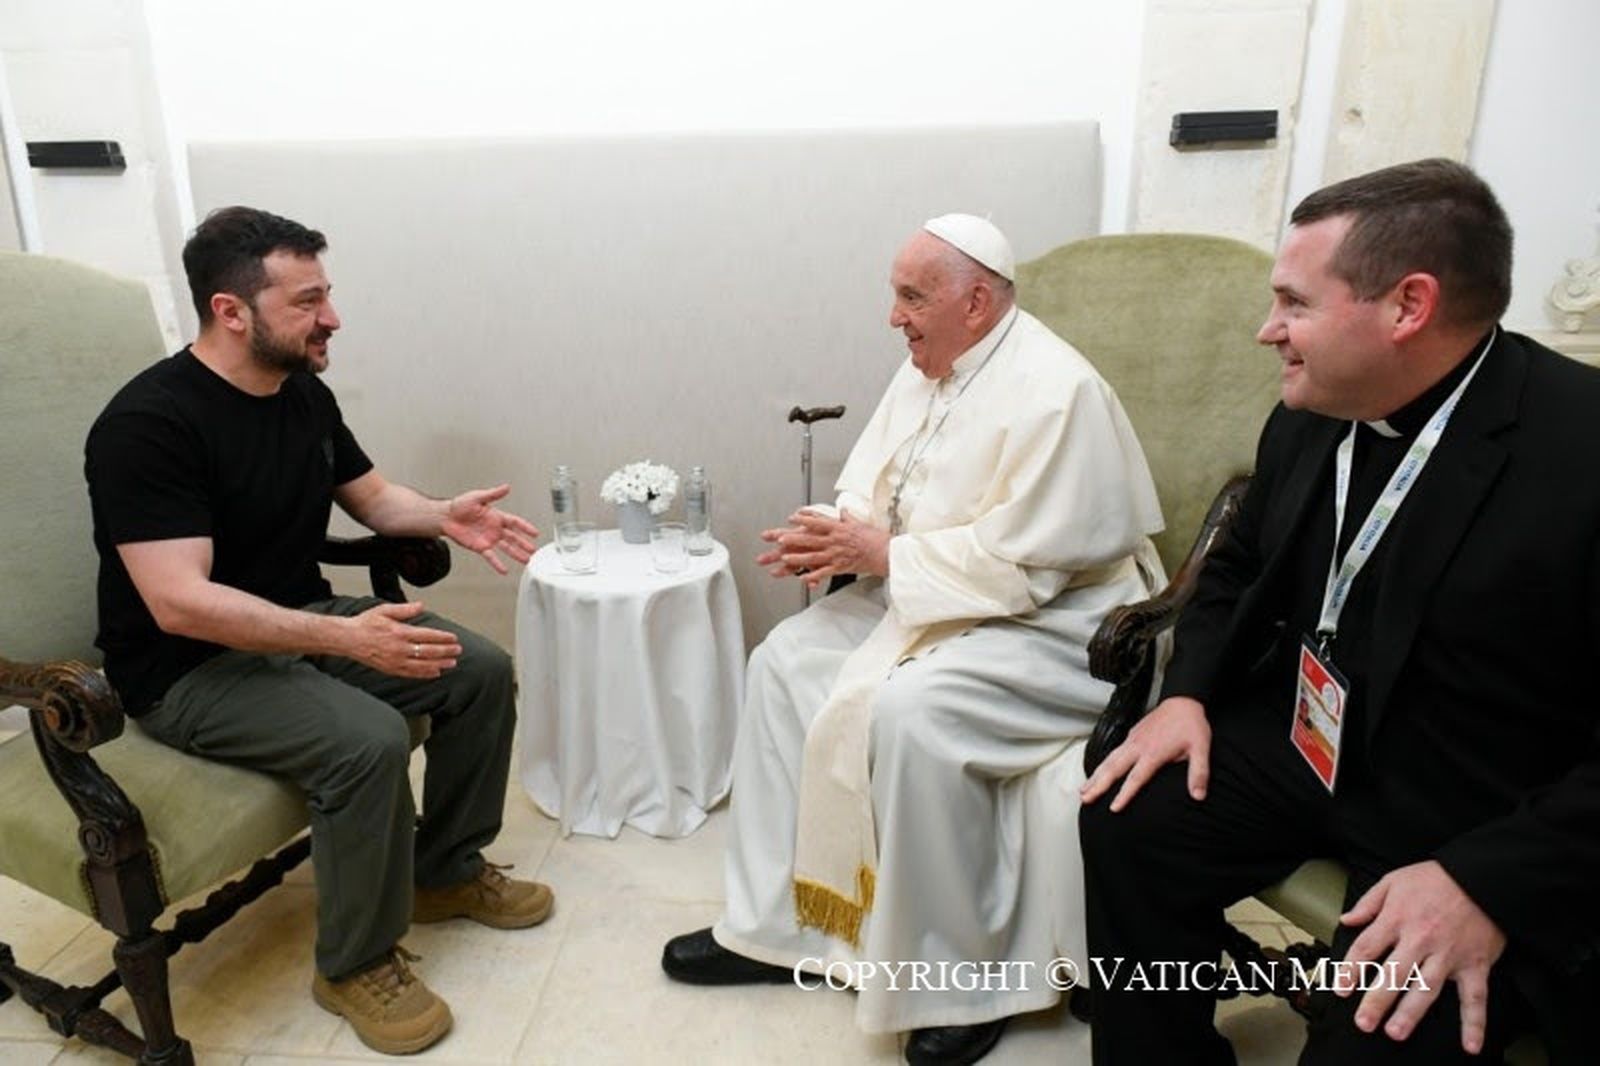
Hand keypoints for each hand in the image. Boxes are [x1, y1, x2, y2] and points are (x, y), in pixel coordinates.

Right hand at [345, 601, 462, 677]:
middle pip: (429, 651)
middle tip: (458, 650)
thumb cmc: (365, 623)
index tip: (454, 638)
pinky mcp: (391, 669)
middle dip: (446, 651)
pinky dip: (425, 674)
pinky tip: (435, 673)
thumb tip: (421, 606)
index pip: (428, 635)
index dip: (443, 638)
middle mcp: (399, 648)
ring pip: (423, 665)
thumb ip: (405, 609)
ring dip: (440, 664)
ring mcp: (395, 661)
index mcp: (400, 632)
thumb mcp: (385, 610)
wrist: (348, 639)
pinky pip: (411, 673)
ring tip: (452, 663)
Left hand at [441, 484, 539, 573]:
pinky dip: (497, 564)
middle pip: (513, 537)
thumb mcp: (477, 497)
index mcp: (496, 516)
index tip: (535, 533)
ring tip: (526, 560)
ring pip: (506, 548)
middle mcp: (495, 529)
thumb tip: (506, 487)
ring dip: (516, 554)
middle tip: (533, 550)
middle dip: (524, 544)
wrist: (446, 517)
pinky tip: (504, 570)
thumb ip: (493, 494)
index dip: (525, 527)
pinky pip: (491, 556)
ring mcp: (488, 539)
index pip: (514, 522)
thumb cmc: (459, 505)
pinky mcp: (480, 547)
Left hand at [755, 510, 889, 588]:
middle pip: (811, 539)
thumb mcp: (860, 524)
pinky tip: (802, 579)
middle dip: (794, 539)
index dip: (803, 519)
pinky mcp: (841, 567)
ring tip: (785, 558)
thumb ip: (848, 518)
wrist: (886, 552)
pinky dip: (813, 576)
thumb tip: (842, 511)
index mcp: (839, 528)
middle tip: (780, 539)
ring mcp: (837, 554)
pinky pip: (824, 572)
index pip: (818, 522)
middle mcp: (835, 541)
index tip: (792, 518)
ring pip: (813, 556)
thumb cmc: (875, 538)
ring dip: (798, 557)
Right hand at [1079, 696, 1210, 810]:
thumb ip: (1199, 773)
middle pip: (1113, 768)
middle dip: (1098, 784)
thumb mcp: (1201, 749)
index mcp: (1154, 753)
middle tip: (1085, 798)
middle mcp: (1138, 746)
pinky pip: (1112, 752)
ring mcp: (1132, 740)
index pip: (1136, 778)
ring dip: (1095, 775)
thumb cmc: (1191, 725)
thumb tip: (1198, 796)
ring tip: (1083, 790)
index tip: (1113, 808)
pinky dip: (1101, 764)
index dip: (1124, 794)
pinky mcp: (1131, 735)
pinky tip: (1097, 772)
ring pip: (1108, 760)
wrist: (1183, 701)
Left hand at [1338, 860, 1505, 1053]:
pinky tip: (1470, 1045)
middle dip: (1376, 1000)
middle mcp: (1421, 939)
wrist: (1483, 876)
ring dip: (1411, 1013)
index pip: (1366, 948)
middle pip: (1393, 974)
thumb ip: (1368, 903)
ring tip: (1396, 1032)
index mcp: (1397, 918)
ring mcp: (1449, 954)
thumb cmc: (1436, 878)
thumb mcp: (1394, 880)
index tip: (1341, 988)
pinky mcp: (1475, 964)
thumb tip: (1346, 920)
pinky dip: (1475, 1023)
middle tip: (1363, 1023)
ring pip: (1426, 988)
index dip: (1350, 970)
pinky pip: (1475, 998)